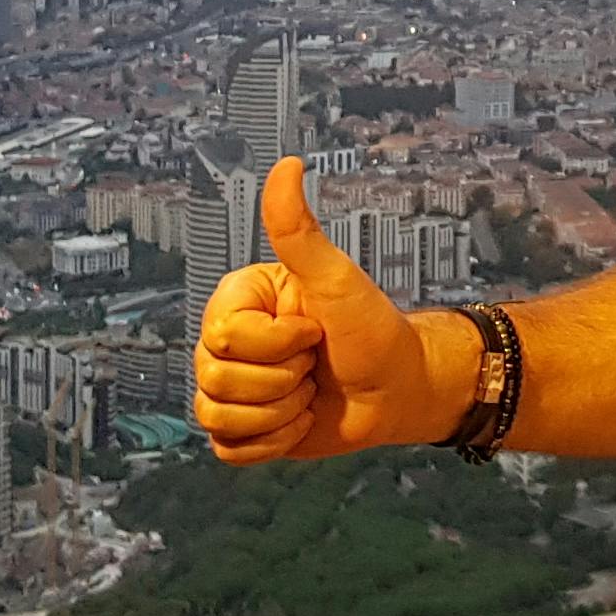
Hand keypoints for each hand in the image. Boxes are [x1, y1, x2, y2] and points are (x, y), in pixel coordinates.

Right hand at [190, 158, 457, 462]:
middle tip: (313, 363)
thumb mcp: (337, 278)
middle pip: (216, 379)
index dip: (276, 344)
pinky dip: (272, 442)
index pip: (223, 337)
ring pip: (219, 417)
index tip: (311, 331)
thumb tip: (287, 166)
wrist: (399, 391)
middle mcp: (230, 342)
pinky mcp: (245, 427)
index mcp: (240, 302)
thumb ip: (300, 230)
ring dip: (278, 414)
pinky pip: (228, 449)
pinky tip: (298, 420)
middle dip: (281, 381)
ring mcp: (235, 387)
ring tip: (307, 392)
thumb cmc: (375, 331)